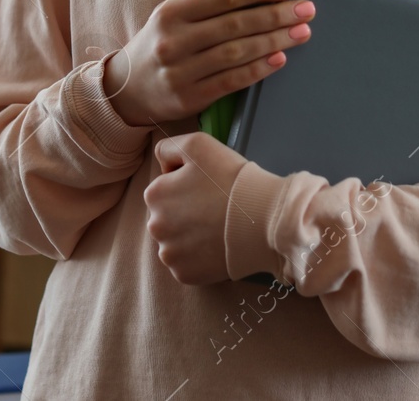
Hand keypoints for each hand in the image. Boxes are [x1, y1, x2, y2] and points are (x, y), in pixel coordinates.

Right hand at [103, 0, 315, 125]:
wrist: (127, 88)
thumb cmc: (161, 44)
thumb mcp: (173, 18)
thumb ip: (208, 8)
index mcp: (171, 12)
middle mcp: (174, 40)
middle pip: (235, 24)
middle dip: (276, 14)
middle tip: (307, 9)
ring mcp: (180, 71)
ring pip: (236, 52)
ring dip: (274, 40)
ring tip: (302, 32)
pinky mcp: (188, 98)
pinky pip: (231, 81)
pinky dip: (258, 69)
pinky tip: (280, 59)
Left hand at [144, 132, 248, 284]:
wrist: (264, 219)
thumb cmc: (232, 179)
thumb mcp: (198, 143)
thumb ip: (168, 147)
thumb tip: (163, 166)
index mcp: (154, 195)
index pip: (165, 186)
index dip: (188, 183)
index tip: (208, 186)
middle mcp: (155, 227)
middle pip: (168, 215)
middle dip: (186, 211)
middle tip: (215, 206)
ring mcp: (169, 254)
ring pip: (176, 240)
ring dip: (191, 235)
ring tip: (217, 226)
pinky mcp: (185, 275)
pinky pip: (188, 263)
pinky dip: (200, 256)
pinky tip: (217, 244)